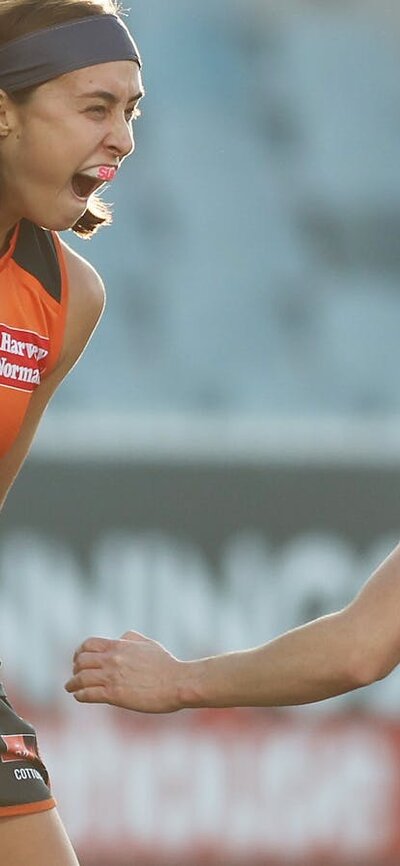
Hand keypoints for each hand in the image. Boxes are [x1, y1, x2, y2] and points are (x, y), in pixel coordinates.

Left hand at [64, 630, 183, 712]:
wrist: (177, 683)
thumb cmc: (166, 664)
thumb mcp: (149, 644)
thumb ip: (132, 638)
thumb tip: (121, 637)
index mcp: (119, 646)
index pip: (88, 644)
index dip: (79, 651)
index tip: (78, 659)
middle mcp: (112, 659)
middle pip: (81, 660)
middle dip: (75, 667)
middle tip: (75, 674)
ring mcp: (112, 677)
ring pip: (81, 678)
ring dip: (73, 683)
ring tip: (71, 687)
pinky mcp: (115, 694)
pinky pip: (89, 694)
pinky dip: (81, 695)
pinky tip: (79, 696)